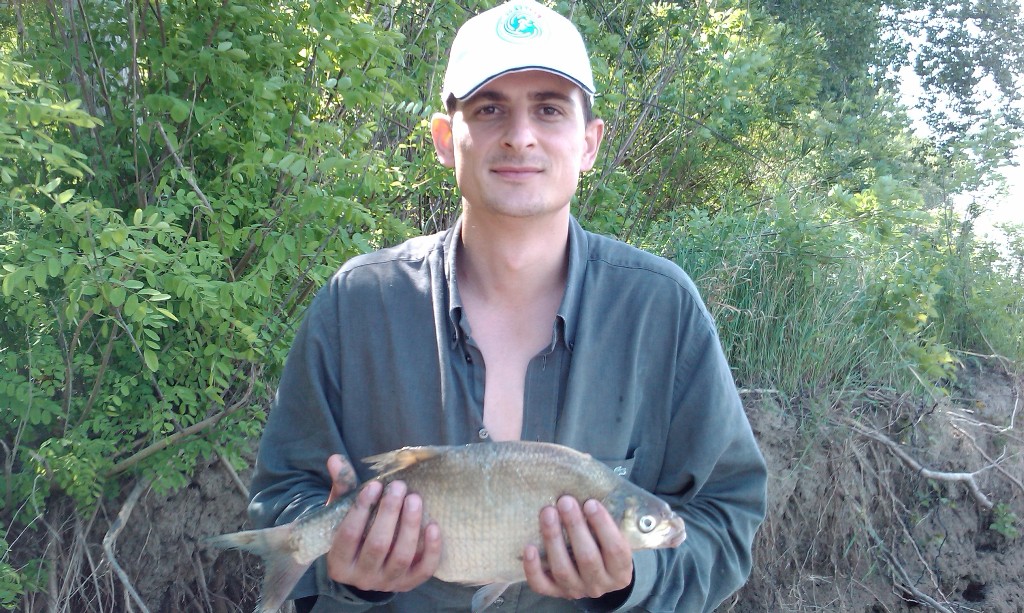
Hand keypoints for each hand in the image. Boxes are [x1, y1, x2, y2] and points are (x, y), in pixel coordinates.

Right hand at [323, 455, 442, 592]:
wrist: (366, 564)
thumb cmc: (354, 532)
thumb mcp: (343, 513)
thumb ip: (342, 488)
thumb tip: (336, 459)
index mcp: (339, 561)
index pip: (348, 535)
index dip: (361, 509)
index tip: (375, 485)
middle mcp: (361, 577)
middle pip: (377, 546)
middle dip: (389, 513)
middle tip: (399, 486)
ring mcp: (386, 582)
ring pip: (401, 557)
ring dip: (410, 525)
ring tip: (415, 498)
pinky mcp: (409, 584)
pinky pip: (423, 570)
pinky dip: (431, 549)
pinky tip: (433, 525)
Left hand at [523, 496, 633, 600]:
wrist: (598, 575)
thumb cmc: (605, 548)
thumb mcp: (615, 538)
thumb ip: (605, 524)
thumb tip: (587, 494)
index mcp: (620, 571)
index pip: (615, 549)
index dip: (603, 525)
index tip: (590, 503)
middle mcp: (599, 584)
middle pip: (587, 558)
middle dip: (575, 527)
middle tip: (565, 502)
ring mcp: (576, 590)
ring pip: (563, 570)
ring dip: (554, 539)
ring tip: (548, 513)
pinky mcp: (555, 592)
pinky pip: (541, 584)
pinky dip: (533, 567)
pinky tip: (529, 547)